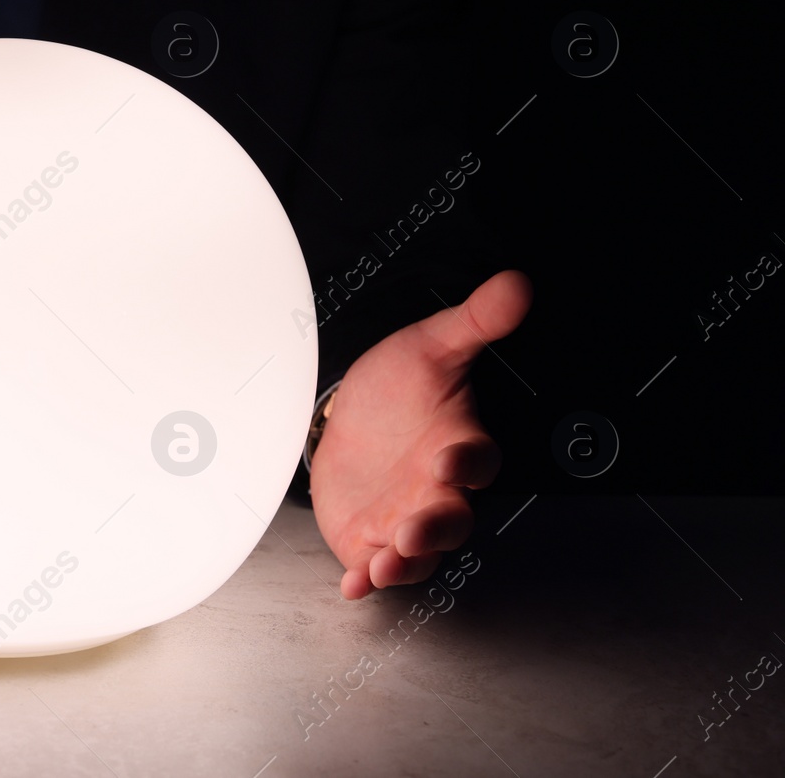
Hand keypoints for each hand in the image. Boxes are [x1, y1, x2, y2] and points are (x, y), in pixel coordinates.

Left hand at [310, 270, 532, 599]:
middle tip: (414, 528)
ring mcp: (406, 518)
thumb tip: (516, 284)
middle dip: (435, 527)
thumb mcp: (430, 346)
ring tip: (386, 563)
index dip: (468, 462)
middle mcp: (438, 490)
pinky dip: (368, 579)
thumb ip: (474, 321)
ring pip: (418, 551)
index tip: (450, 458)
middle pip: (451, 518)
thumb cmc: (400, 386)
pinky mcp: (371, 537)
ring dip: (404, 561)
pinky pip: (376, 566)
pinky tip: (355, 584)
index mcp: (457, 444)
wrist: (351, 413)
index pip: (477, 459)